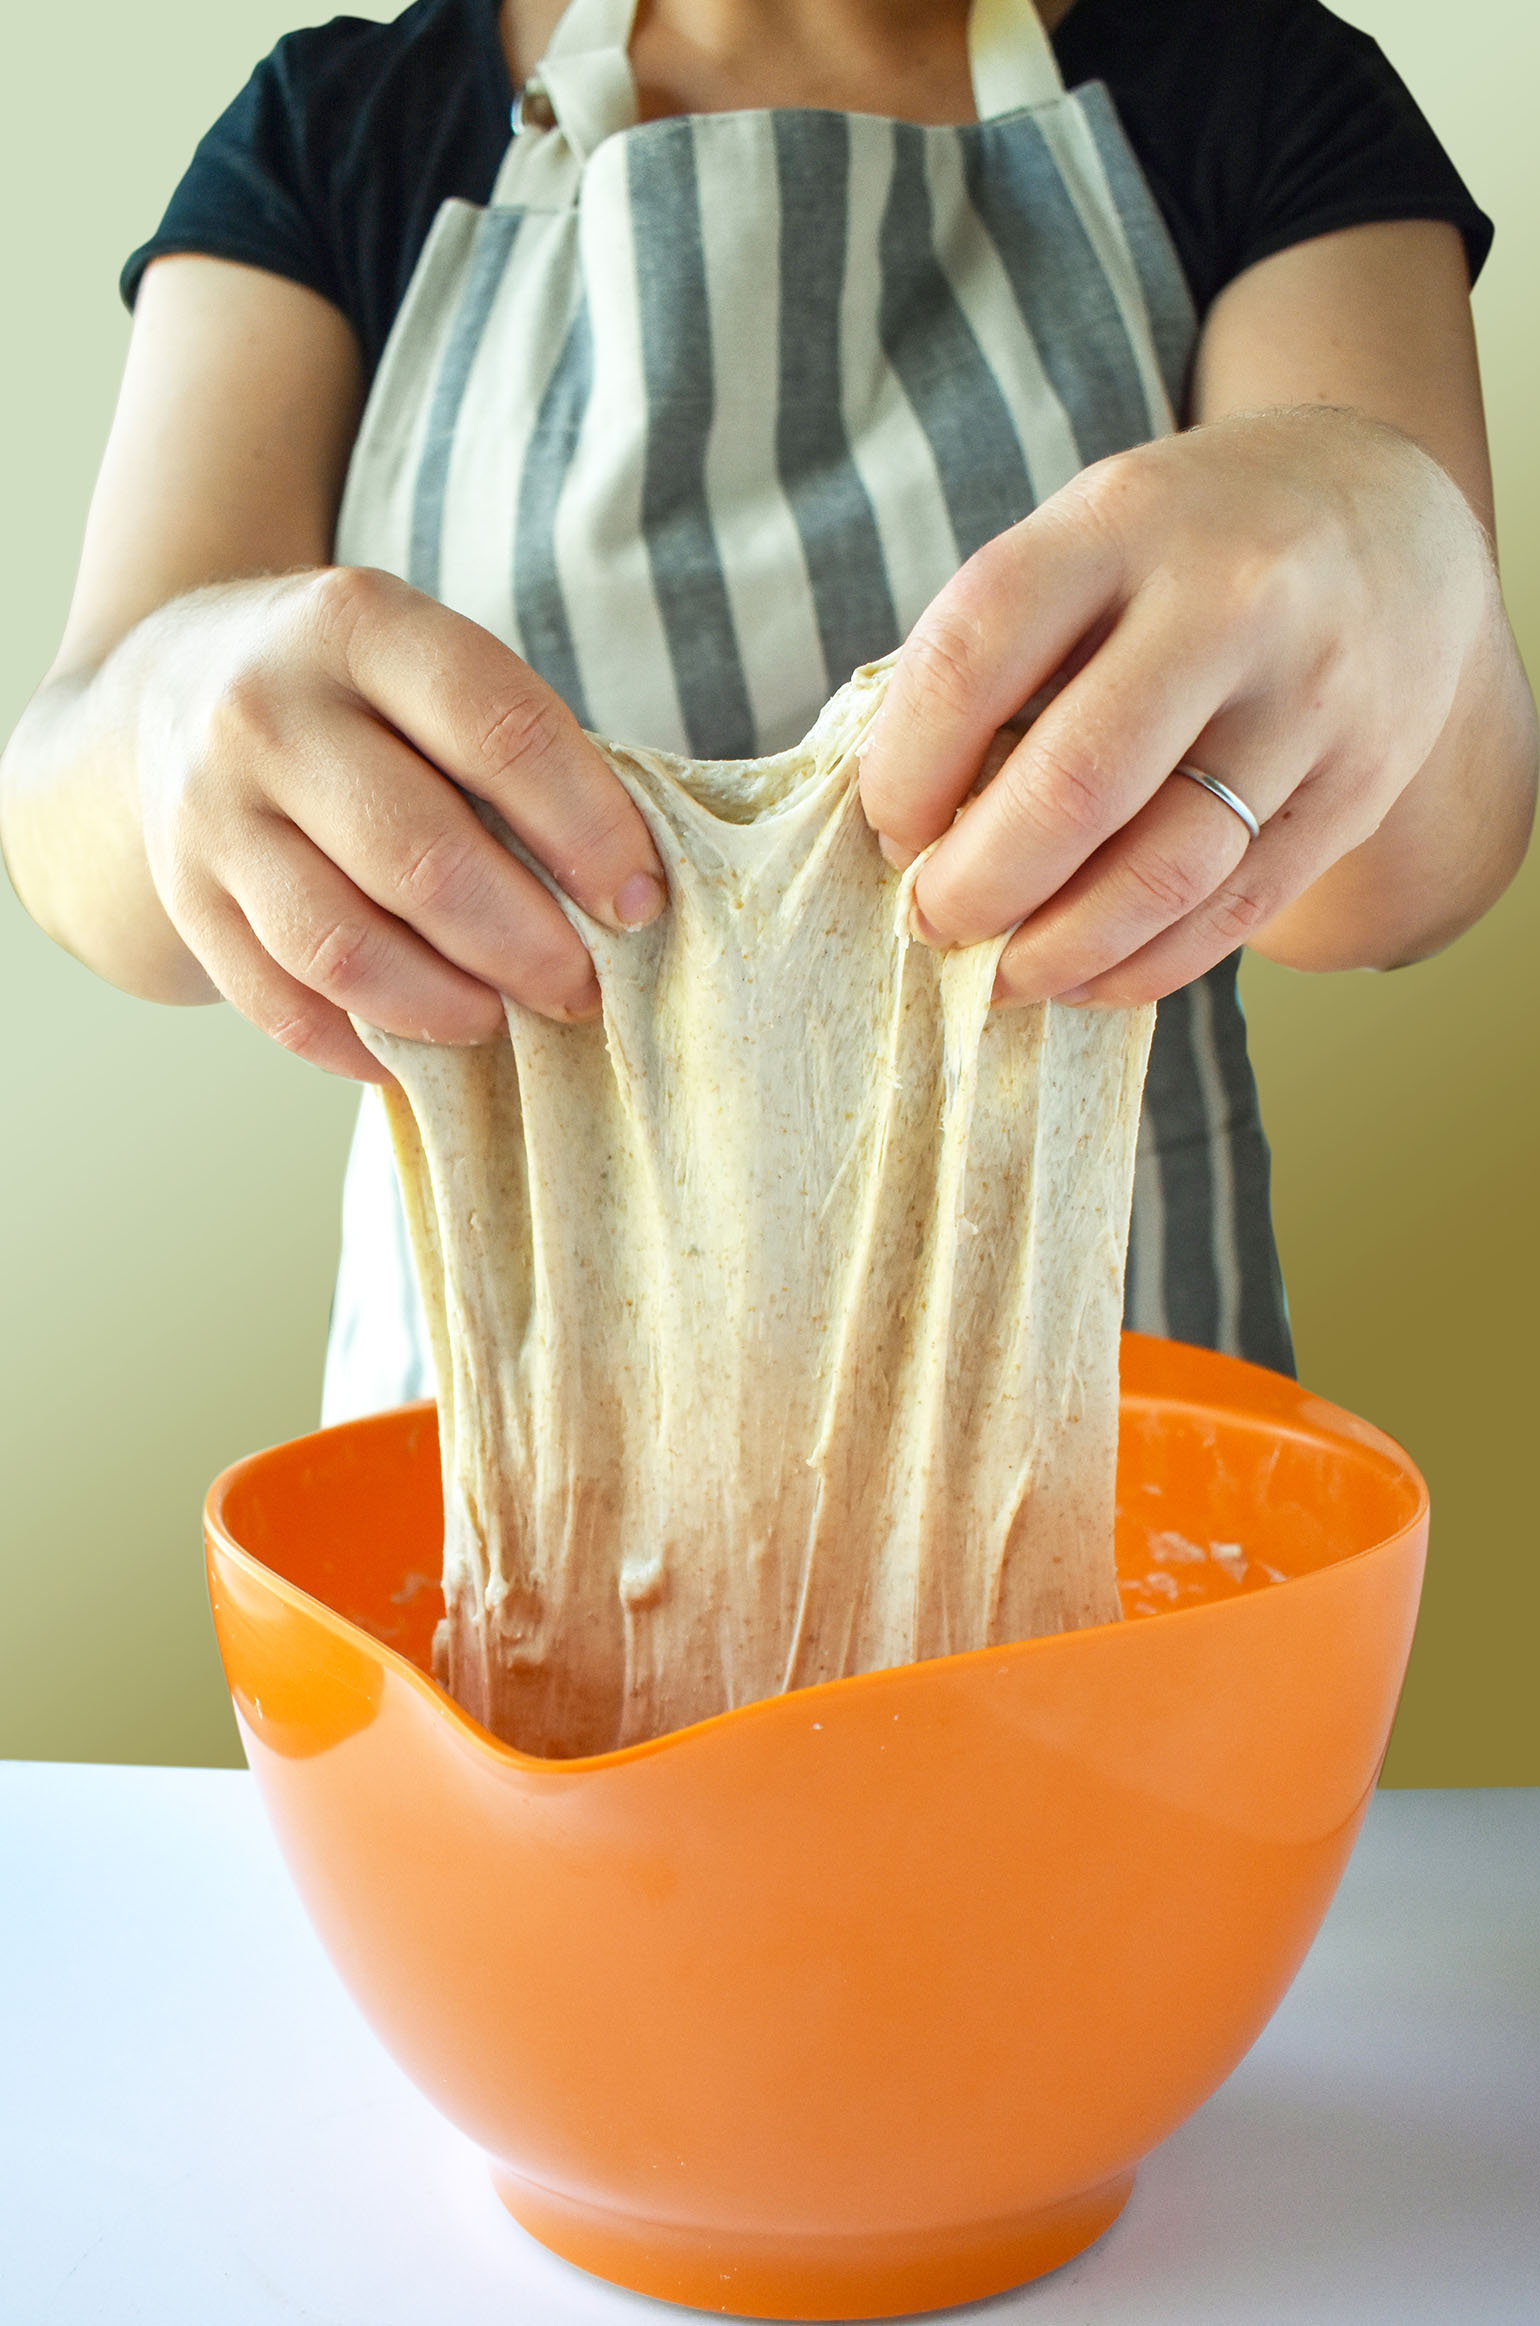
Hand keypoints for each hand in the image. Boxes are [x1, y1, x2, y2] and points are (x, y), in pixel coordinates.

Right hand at [133, 566, 666, 1077]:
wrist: (177, 680)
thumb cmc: (361, 693)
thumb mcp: (427, 664)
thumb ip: (516, 751)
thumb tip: (626, 893)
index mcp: (359, 625)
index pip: (498, 730)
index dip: (587, 829)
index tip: (640, 902)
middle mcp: (269, 709)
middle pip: (421, 855)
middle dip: (524, 943)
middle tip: (580, 987)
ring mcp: (211, 808)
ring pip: (341, 946)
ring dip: (442, 1005)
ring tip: (499, 1020)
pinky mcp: (185, 895)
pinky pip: (278, 1001)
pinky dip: (358, 1044)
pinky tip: (416, 1053)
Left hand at [857, 408, 1495, 1003]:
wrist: (1391, 518)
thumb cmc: (1188, 550)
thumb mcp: (1090, 541)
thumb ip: (1003, 656)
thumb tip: (908, 831)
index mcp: (1122, 522)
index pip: (975, 656)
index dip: (907, 768)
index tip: (892, 829)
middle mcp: (1231, 601)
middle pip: (1075, 787)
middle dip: (977, 884)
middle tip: (931, 923)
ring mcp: (1311, 698)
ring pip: (1165, 870)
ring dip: (1060, 949)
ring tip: (1003, 975)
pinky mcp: (1359, 783)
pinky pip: (1236, 908)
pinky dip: (1144, 965)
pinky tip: (1086, 975)